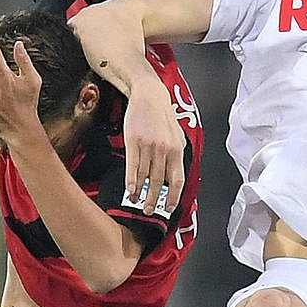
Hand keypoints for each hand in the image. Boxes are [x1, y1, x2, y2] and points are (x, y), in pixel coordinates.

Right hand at [123, 85, 186, 213]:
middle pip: (159, 181)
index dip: (173, 196)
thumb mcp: (176, 136)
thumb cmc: (162, 116)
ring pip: (144, 175)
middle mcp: (164, 149)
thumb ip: (176, 156)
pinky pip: (132, 165)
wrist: (149, 96)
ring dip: (140, 192)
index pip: (177, 179)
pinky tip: (129, 189)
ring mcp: (148, 145)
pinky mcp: (133, 141)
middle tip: (148, 210)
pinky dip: (131, 180)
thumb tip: (175, 177)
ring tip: (136, 201)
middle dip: (153, 199)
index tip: (168, 208)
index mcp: (177, 150)